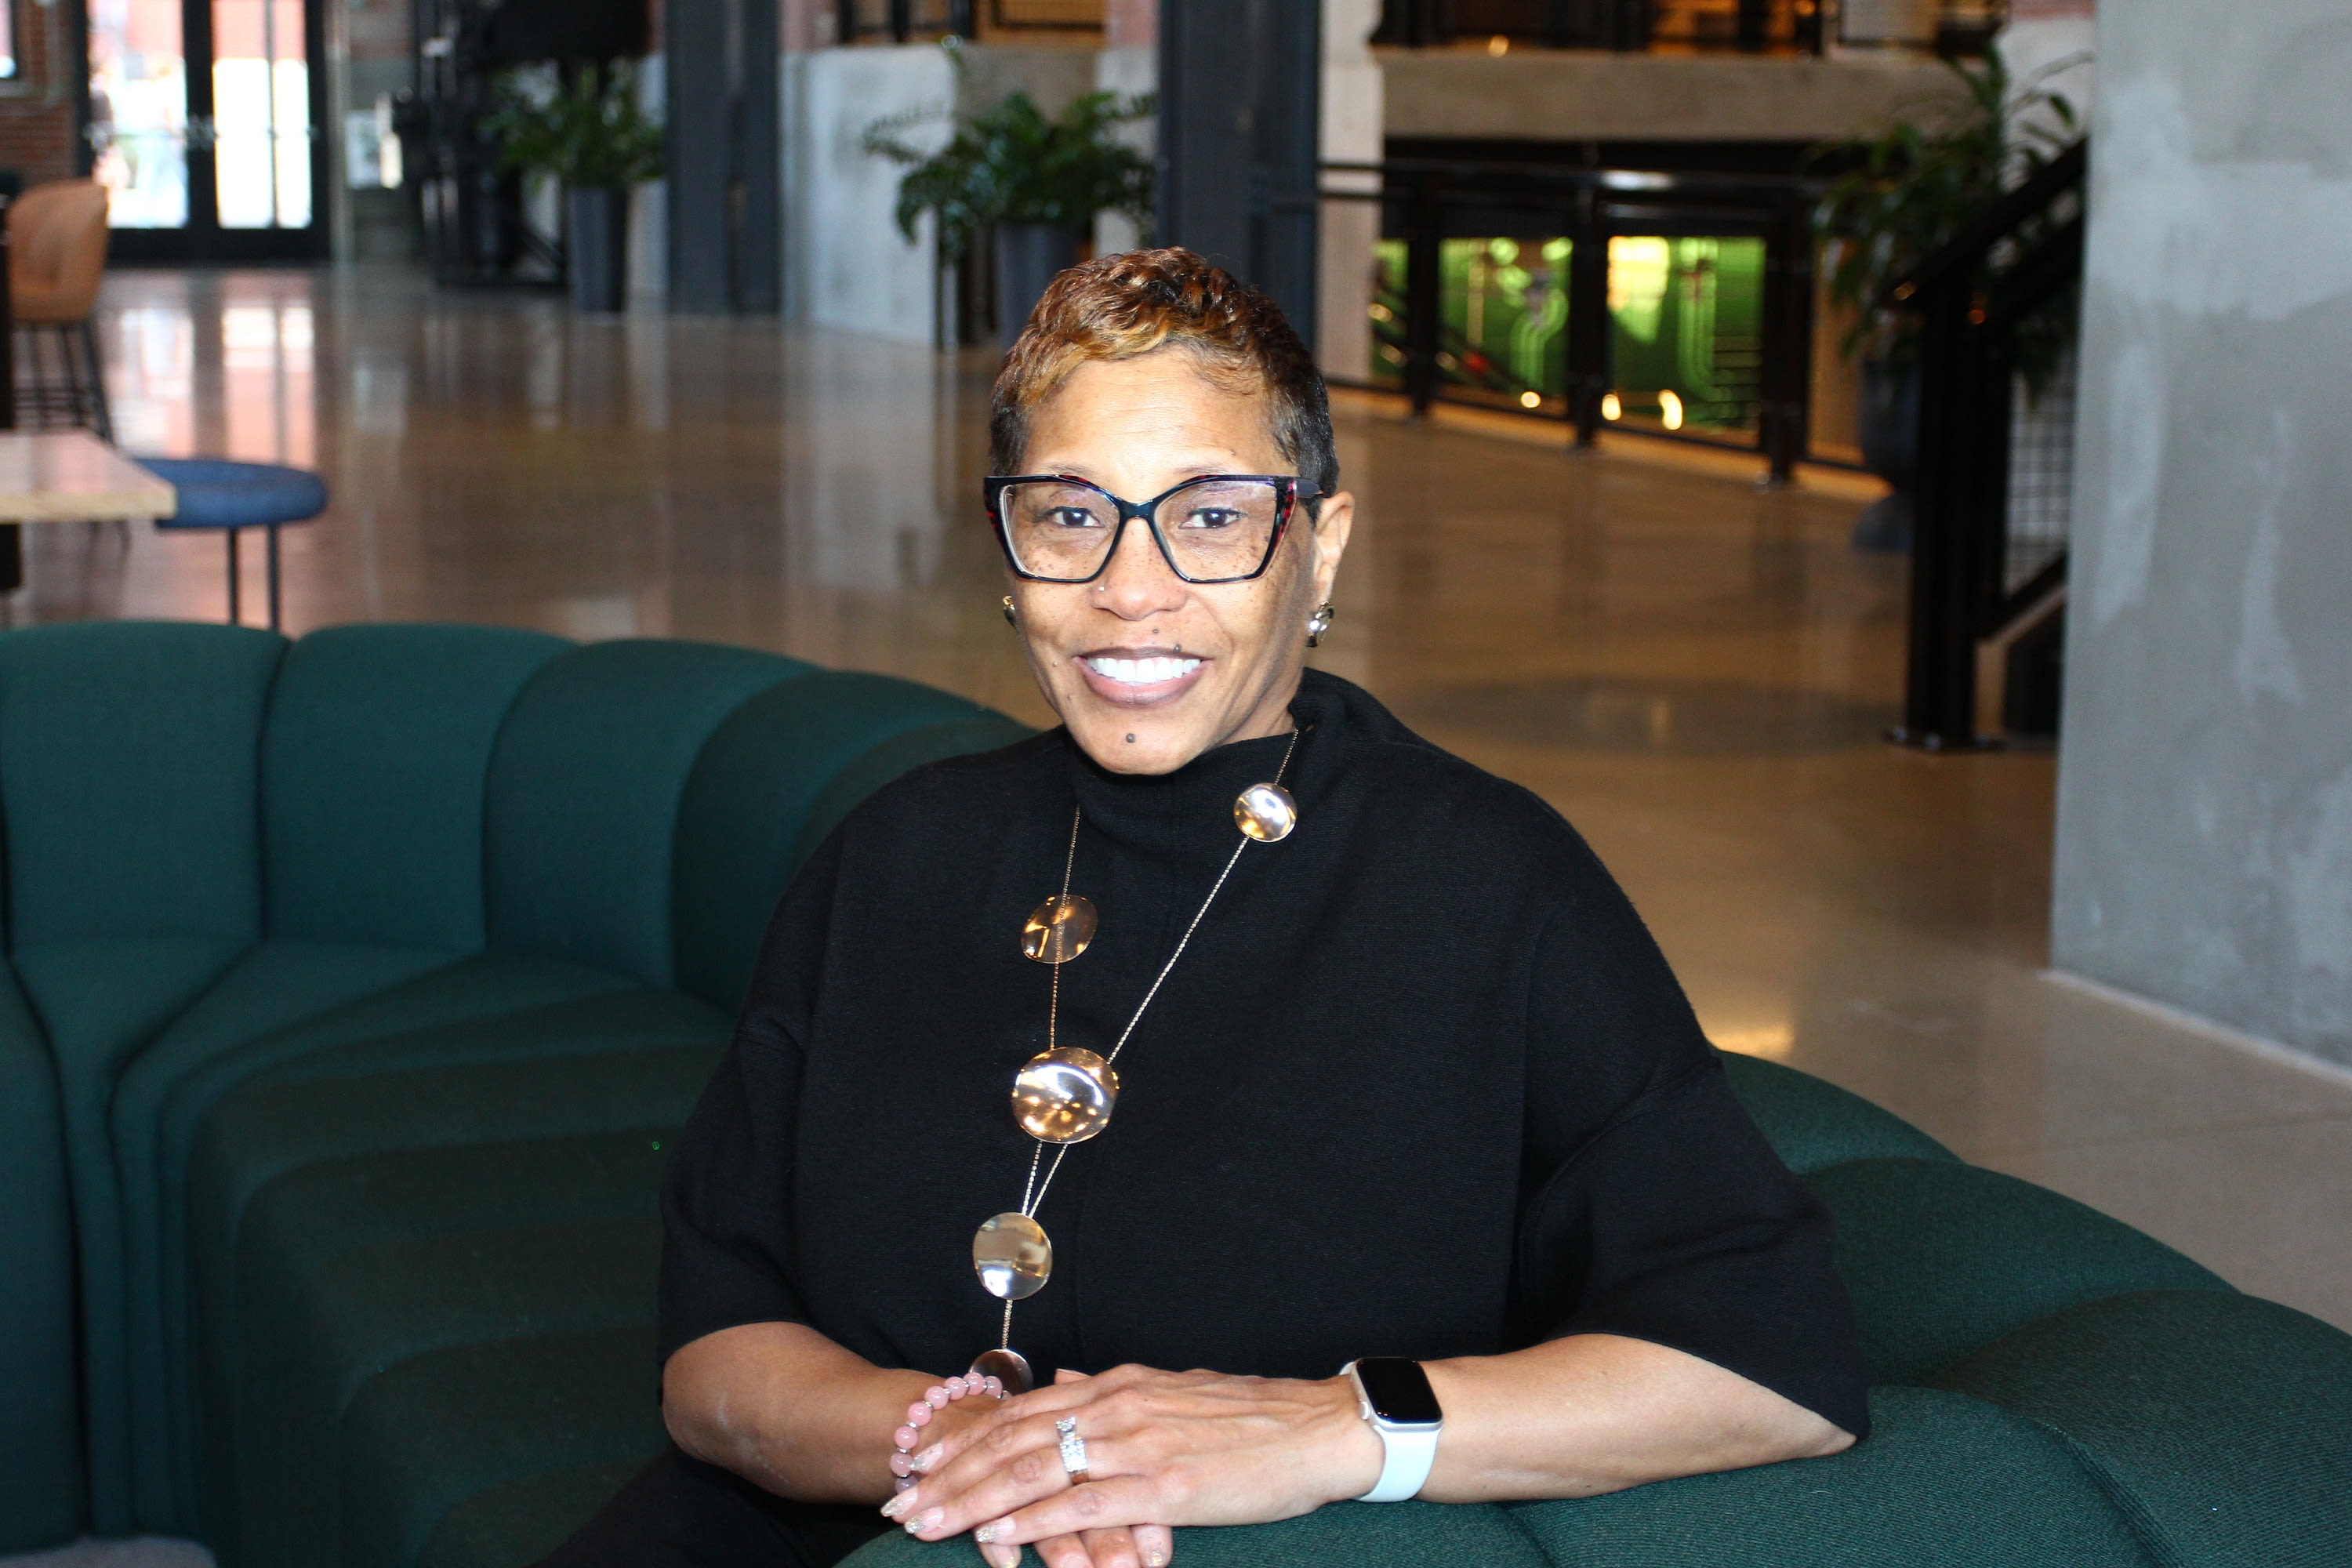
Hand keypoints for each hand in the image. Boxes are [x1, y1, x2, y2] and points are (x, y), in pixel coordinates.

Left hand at [881, 1364, 1381, 1566]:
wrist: (1320, 1428)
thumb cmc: (1252, 1418)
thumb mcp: (1173, 1387)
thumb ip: (1114, 1388)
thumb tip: (1066, 1375)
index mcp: (1118, 1385)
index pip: (1022, 1410)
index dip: (966, 1437)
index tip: (920, 1461)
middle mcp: (1117, 1406)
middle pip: (1012, 1439)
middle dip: (949, 1473)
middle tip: (898, 1499)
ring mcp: (1137, 1446)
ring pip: (1033, 1471)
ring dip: (969, 1500)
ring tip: (922, 1522)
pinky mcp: (1164, 1487)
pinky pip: (1082, 1505)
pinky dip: (1032, 1521)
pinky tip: (994, 1536)